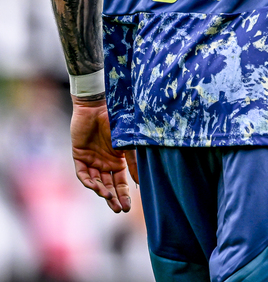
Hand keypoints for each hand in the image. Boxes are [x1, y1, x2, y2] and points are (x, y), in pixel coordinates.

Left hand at [70, 97, 137, 212]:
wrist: (97, 106)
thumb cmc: (116, 121)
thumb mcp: (127, 143)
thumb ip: (133, 162)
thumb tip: (140, 182)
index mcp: (117, 160)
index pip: (121, 183)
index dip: (124, 194)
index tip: (128, 207)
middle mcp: (105, 163)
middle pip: (109, 186)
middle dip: (113, 198)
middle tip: (118, 209)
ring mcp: (92, 160)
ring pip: (96, 182)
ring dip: (102, 191)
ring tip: (109, 197)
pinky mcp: (80, 156)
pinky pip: (83, 173)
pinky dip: (89, 181)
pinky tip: (96, 186)